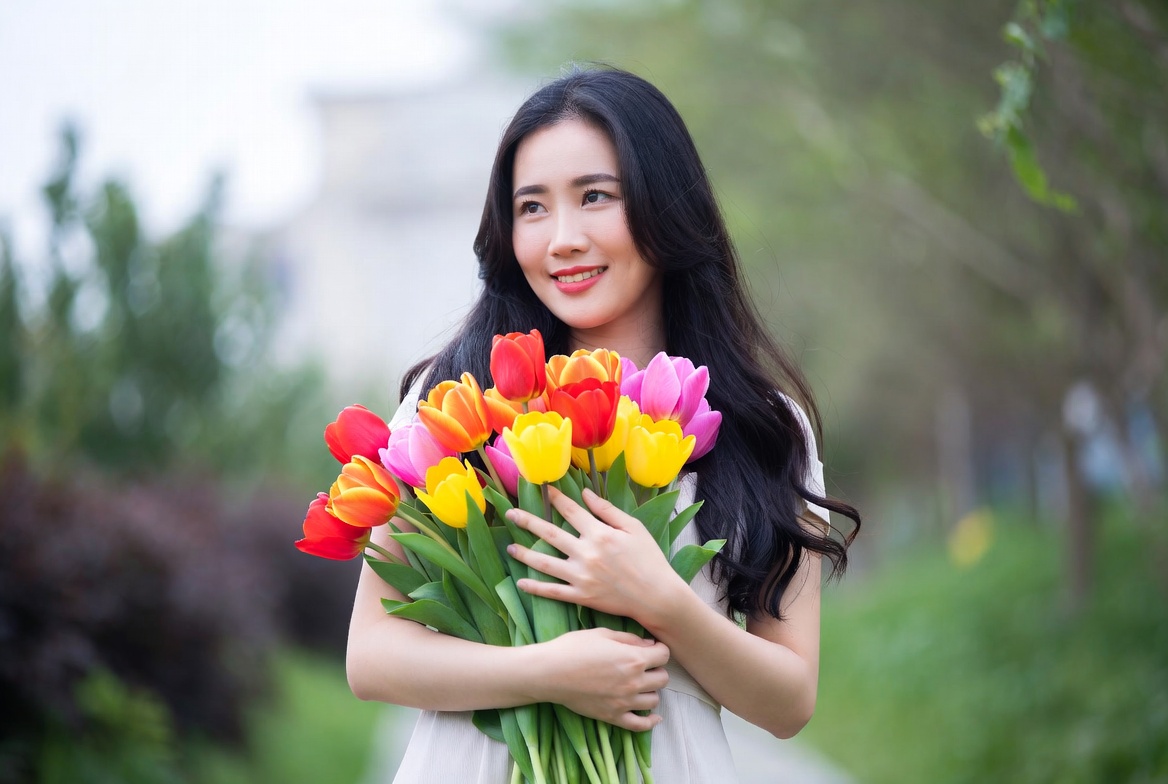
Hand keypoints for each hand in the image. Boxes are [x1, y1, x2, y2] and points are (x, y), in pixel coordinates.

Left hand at [506, 487, 687, 626]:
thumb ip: (607, 510)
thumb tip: (586, 494)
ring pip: (545, 563)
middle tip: (511, 514)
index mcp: (599, 534)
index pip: (571, 511)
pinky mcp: (582, 596)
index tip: (543, 491)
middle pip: (550, 534)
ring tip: (510, 548)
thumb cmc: (649, 559)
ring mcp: (581, 576)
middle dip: (528, 522)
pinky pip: (553, 592)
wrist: (657, 596)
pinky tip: (521, 583)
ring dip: (525, 554)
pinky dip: (536, 588)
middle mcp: (586, 553)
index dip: (556, 500)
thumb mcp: (634, 528)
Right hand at [538, 627, 669, 730]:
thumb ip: (629, 639)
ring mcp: (624, 702)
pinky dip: (650, 722)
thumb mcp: (603, 634)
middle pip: (663, 679)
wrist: (550, 672)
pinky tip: (653, 717)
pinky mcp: (613, 716)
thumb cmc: (573, 648)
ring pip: (654, 700)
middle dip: (656, 670)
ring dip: (650, 691)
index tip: (653, 649)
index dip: (660, 649)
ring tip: (640, 685)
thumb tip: (650, 644)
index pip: (664, 655)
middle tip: (644, 666)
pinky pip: (640, 725)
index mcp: (634, 658)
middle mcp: (633, 682)